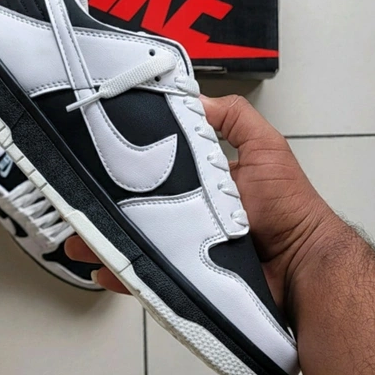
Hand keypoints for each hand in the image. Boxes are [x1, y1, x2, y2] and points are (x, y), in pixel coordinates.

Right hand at [65, 95, 339, 321]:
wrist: (301, 269)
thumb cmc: (286, 205)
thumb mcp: (265, 148)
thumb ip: (233, 118)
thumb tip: (189, 96)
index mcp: (199, 179)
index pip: (156, 166)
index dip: (128, 163)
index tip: (96, 155)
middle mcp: (186, 211)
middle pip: (136, 205)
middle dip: (105, 204)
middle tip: (73, 202)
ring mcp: (182, 246)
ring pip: (134, 240)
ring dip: (102, 239)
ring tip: (75, 241)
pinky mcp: (182, 277)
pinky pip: (146, 274)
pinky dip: (121, 273)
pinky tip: (99, 270)